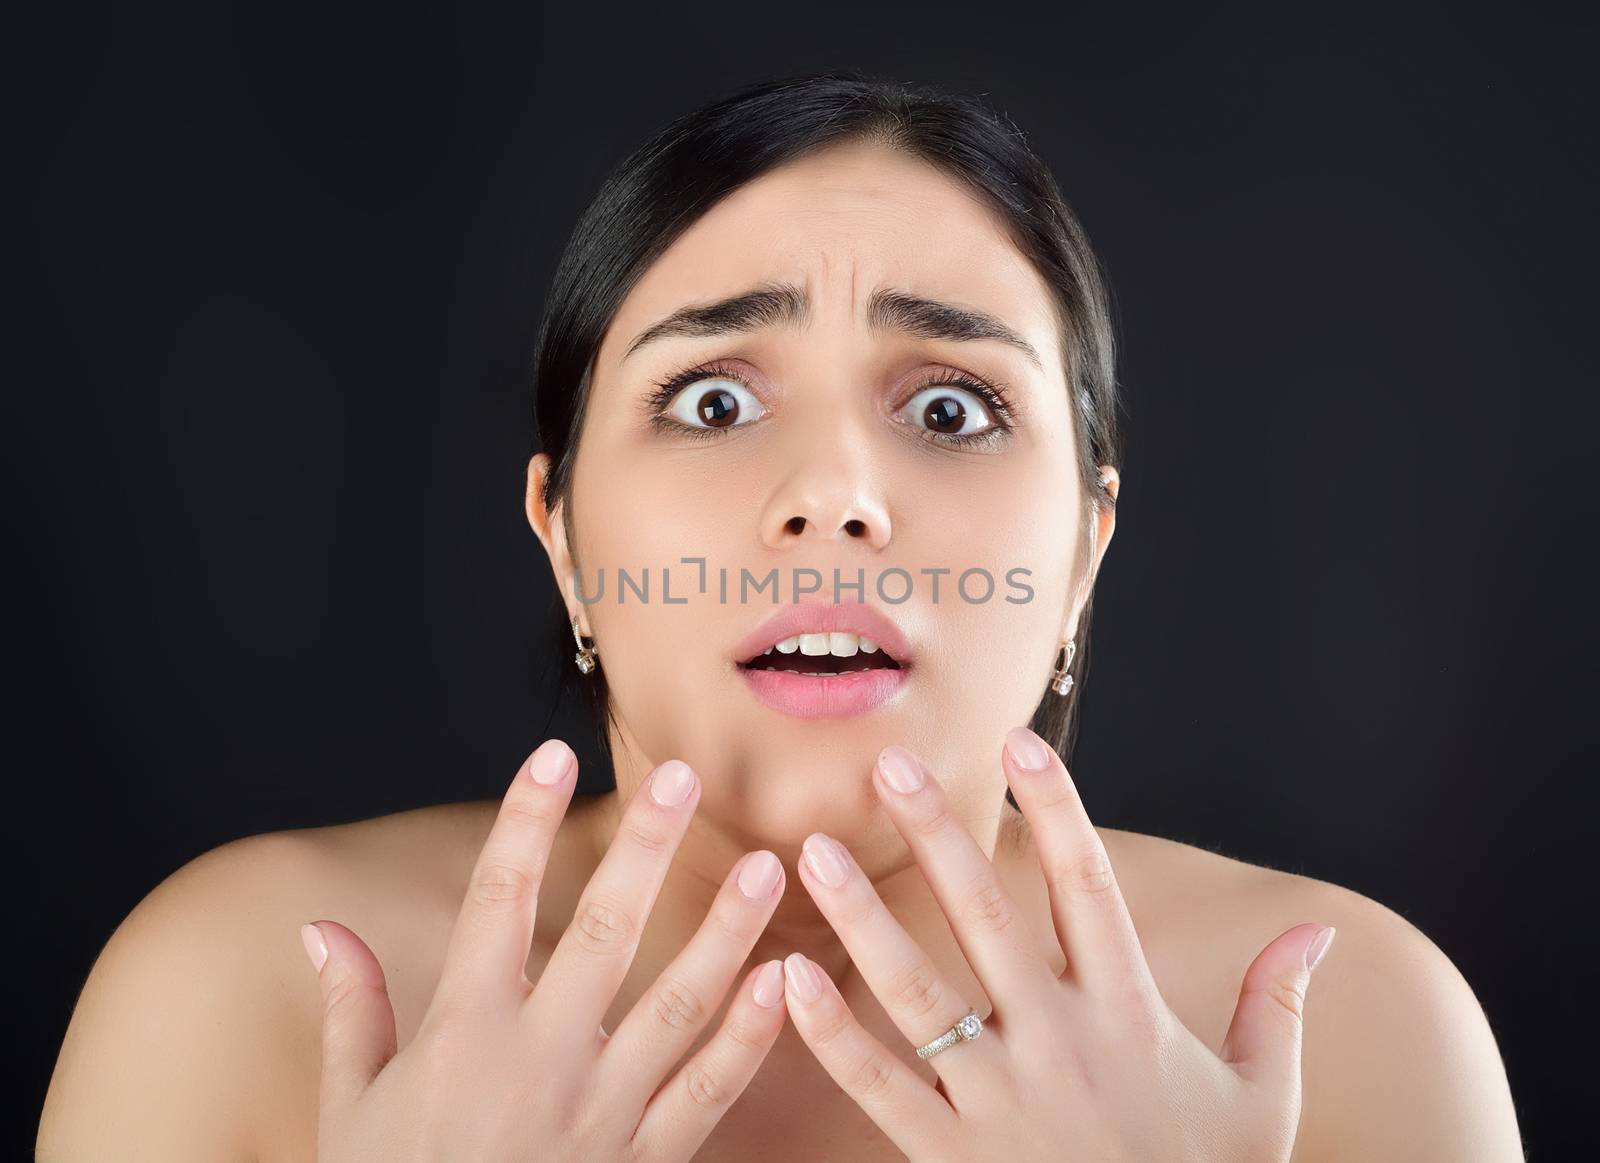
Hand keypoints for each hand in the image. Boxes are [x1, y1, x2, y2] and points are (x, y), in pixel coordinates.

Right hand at [298, 738, 789, 1160]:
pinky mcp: (644, 1161)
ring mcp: (600, 1111)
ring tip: (765, 867)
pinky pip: (708, 1093)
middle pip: (602, 932)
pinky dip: (750, 1038)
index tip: (550, 756)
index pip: (496, 900)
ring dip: (726, 933)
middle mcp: (538, 1059)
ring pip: (677, 1005)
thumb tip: (323, 928)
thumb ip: (351, 1009)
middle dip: (644, 849)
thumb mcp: (349, 1107)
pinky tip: (786, 981)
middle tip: (682, 778)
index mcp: (463, 1032)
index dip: (524, 822)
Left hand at [780, 726, 1335, 1161]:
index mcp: (1131, 1014)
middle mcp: (1060, 1043)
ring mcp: (1001, 1101)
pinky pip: (882, 1086)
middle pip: (989, 919)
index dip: (1058, 810)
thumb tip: (1319, 929)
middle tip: (890, 765)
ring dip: (862, 917)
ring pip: (919, 993)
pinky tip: (789, 978)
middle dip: (939, 836)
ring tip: (813, 852)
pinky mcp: (952, 1158)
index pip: (1090, 888)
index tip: (1019, 744)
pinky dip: (833, 1034)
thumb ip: (1275, 1004)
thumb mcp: (1261, 1099)